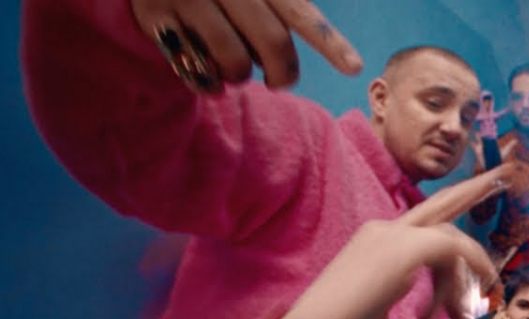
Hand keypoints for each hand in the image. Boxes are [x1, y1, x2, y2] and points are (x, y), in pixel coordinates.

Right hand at [130, 0, 362, 92]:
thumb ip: (278, 10)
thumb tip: (298, 65)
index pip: (301, 13)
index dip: (329, 42)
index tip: (355, 67)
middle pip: (273, 45)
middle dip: (283, 74)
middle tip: (279, 82)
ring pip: (235, 62)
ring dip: (240, 77)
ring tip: (235, 68)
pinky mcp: (156, 18)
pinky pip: (197, 72)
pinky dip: (209, 84)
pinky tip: (205, 72)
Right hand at [266, 166, 511, 318]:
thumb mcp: (373, 306)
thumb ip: (396, 291)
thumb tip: (426, 299)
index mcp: (374, 239)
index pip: (421, 217)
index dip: (450, 203)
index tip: (476, 190)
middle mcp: (383, 230)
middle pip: (439, 205)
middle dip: (472, 189)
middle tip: (504, 174)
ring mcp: (391, 237)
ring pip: (450, 242)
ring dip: (463, 282)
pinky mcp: (401, 251)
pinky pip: (452, 247)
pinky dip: (473, 263)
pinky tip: (482, 282)